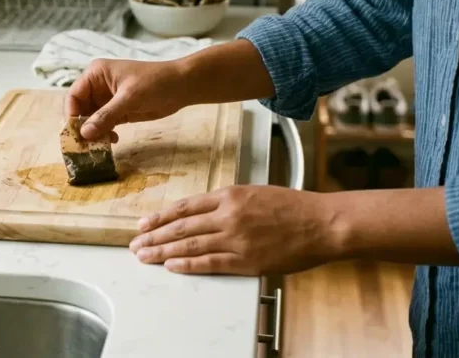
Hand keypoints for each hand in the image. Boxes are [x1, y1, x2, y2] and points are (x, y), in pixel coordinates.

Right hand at [66, 58, 190, 139]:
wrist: (182, 86)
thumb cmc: (155, 82)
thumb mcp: (129, 98)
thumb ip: (106, 115)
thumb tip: (84, 133)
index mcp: (96, 74)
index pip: (74, 95)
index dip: (71, 114)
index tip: (75, 133)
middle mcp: (98, 86)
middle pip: (80, 109)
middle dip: (82, 127)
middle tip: (86, 145)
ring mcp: (107, 99)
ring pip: (91, 120)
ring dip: (94, 133)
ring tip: (100, 146)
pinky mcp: (118, 111)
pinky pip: (104, 125)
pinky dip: (104, 134)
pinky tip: (112, 140)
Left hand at [128, 185, 337, 274]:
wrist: (322, 223)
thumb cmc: (294, 207)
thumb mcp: (256, 193)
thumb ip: (229, 202)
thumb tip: (203, 213)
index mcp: (231, 194)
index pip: (186, 206)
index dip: (161, 216)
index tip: (143, 222)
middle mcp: (229, 215)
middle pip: (182, 226)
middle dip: (154, 235)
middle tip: (135, 243)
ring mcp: (237, 238)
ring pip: (190, 244)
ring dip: (163, 251)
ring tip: (144, 256)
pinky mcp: (247, 260)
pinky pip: (210, 263)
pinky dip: (187, 264)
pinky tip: (171, 266)